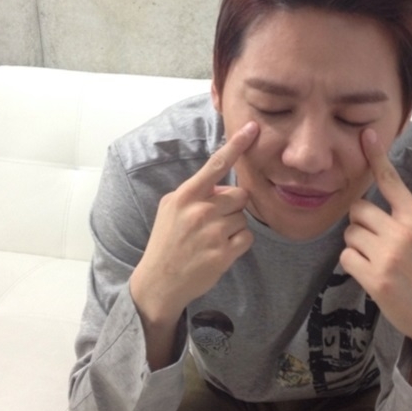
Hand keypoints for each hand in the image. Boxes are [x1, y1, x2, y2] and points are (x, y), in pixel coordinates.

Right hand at [131, 121, 258, 331]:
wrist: (159, 282)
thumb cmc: (166, 241)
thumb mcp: (170, 208)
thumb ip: (195, 192)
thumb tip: (220, 183)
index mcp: (185, 196)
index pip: (215, 165)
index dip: (236, 146)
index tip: (252, 129)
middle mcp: (200, 212)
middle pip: (239, 195)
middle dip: (233, 206)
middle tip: (215, 220)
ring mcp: (213, 233)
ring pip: (243, 218)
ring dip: (233, 227)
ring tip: (212, 238)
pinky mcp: (223, 254)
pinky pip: (247, 238)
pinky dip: (238, 243)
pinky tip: (220, 250)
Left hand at [340, 128, 411, 392]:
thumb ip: (405, 220)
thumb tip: (373, 208)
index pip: (392, 182)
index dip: (377, 157)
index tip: (366, 135)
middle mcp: (403, 232)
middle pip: (357, 210)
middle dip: (359, 223)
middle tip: (373, 240)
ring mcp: (388, 256)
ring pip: (349, 234)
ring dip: (356, 245)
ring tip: (376, 261)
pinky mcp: (375, 279)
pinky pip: (346, 257)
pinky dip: (352, 264)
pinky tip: (370, 275)